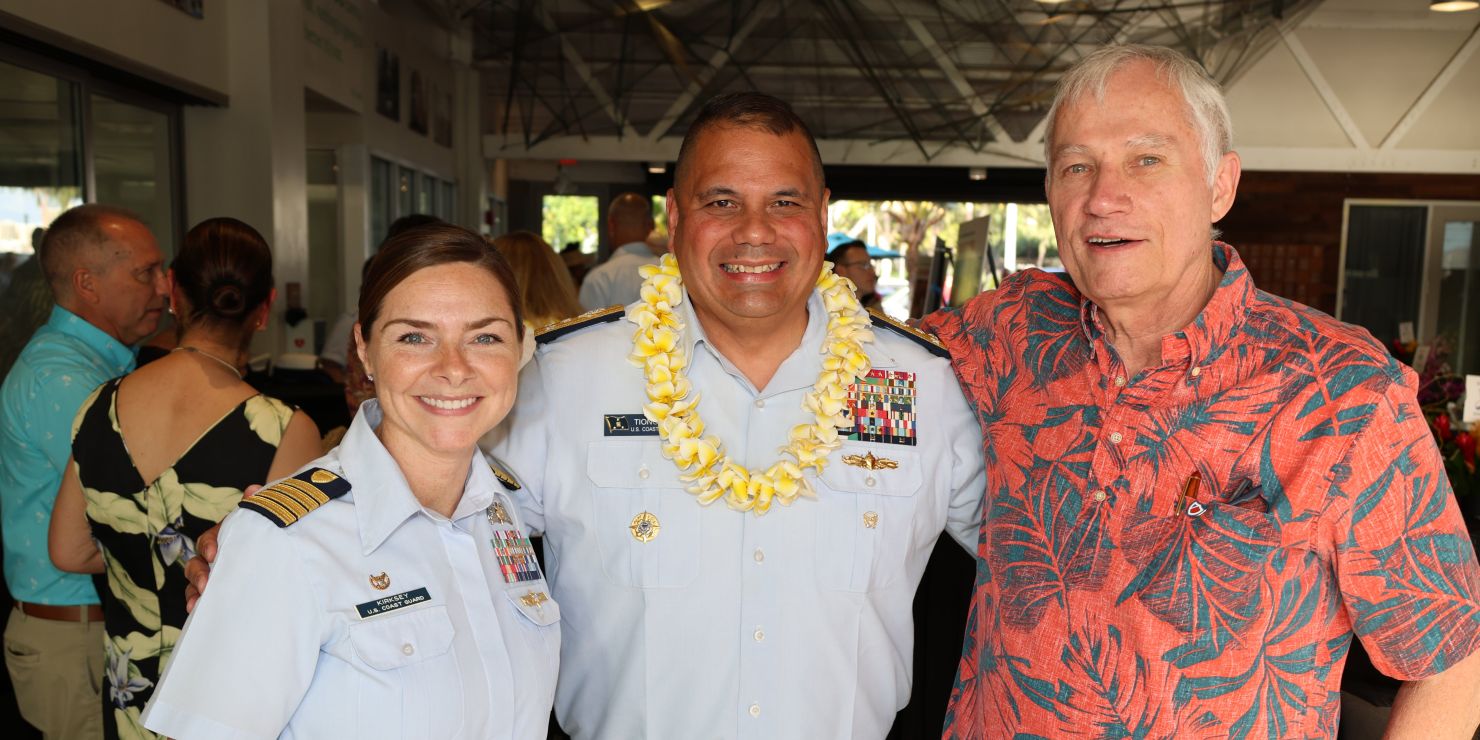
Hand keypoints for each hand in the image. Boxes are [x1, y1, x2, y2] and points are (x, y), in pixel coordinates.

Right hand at [185, 484, 260, 611]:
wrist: (278, 555)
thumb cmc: (266, 535)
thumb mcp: (263, 521)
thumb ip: (258, 506)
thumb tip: (253, 489)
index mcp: (223, 537)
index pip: (208, 539)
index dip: (208, 545)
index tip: (214, 554)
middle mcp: (214, 556)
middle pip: (196, 562)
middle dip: (198, 573)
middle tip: (206, 583)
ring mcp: (214, 573)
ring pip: (195, 581)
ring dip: (193, 591)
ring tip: (196, 603)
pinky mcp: (217, 590)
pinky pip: (200, 596)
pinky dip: (195, 602)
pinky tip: (195, 611)